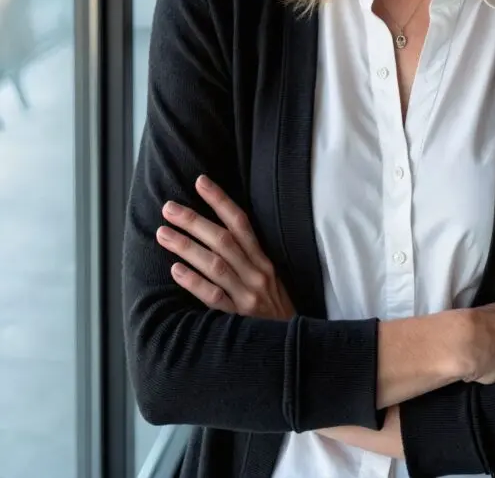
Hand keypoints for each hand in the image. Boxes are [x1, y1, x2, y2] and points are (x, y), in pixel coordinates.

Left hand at [156, 174, 294, 319]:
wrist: (294, 348)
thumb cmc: (275, 314)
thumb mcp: (270, 282)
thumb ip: (248, 262)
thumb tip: (216, 237)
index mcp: (263, 261)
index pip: (241, 222)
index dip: (220, 200)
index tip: (200, 182)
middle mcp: (257, 274)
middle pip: (223, 239)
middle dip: (194, 220)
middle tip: (168, 208)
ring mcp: (248, 296)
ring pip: (215, 264)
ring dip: (187, 246)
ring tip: (162, 233)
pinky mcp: (240, 319)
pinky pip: (214, 297)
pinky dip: (195, 282)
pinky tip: (176, 270)